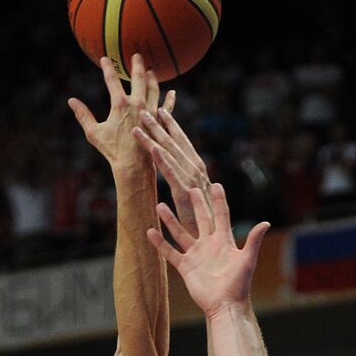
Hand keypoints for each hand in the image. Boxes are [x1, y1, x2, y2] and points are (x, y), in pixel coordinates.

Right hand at [68, 54, 173, 171]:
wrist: (134, 166)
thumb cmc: (112, 151)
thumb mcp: (94, 133)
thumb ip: (83, 115)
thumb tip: (71, 101)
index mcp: (120, 104)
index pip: (112, 79)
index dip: (107, 68)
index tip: (105, 58)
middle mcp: (137, 104)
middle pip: (138, 78)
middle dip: (137, 65)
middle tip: (137, 55)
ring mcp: (150, 113)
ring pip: (154, 89)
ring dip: (152, 78)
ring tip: (151, 71)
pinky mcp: (159, 122)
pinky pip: (167, 108)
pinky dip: (169, 100)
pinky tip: (172, 93)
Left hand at [132, 104, 212, 236]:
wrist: (214, 246)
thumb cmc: (206, 227)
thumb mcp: (197, 203)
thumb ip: (188, 188)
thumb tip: (181, 180)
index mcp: (200, 173)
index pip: (184, 145)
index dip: (173, 127)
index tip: (162, 111)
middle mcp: (198, 173)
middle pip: (176, 145)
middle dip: (161, 125)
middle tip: (146, 109)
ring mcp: (192, 183)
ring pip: (171, 155)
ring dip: (155, 137)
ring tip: (141, 122)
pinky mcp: (186, 196)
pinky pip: (172, 175)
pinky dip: (162, 160)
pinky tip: (152, 148)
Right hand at [147, 183, 269, 316]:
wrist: (225, 306)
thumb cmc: (239, 285)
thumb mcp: (247, 261)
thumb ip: (253, 241)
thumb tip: (266, 223)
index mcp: (224, 241)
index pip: (221, 215)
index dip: (219, 201)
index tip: (216, 184)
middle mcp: (208, 245)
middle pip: (200, 219)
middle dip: (195, 204)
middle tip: (189, 188)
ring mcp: (196, 255)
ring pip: (180, 233)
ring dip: (170, 220)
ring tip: (160, 205)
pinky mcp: (185, 267)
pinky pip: (170, 252)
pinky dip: (160, 243)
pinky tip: (150, 231)